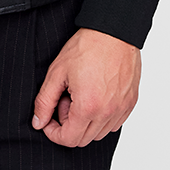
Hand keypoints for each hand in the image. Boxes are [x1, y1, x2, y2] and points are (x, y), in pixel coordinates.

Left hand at [32, 28, 140, 147]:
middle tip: (65, 99)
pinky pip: (114, 123)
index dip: (53, 132)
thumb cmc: (88, 46)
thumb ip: (45, 101)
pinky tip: (95, 95)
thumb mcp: (57, 71)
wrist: (113, 30)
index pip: (68, 139)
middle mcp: (108, 113)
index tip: (49, 119)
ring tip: (81, 94)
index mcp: (88, 107)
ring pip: (99, 133)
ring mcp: (121, 109)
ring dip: (86, 122)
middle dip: (68, 125)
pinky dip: (102, 117)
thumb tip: (38, 122)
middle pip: (83, 139)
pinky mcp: (130, 103)